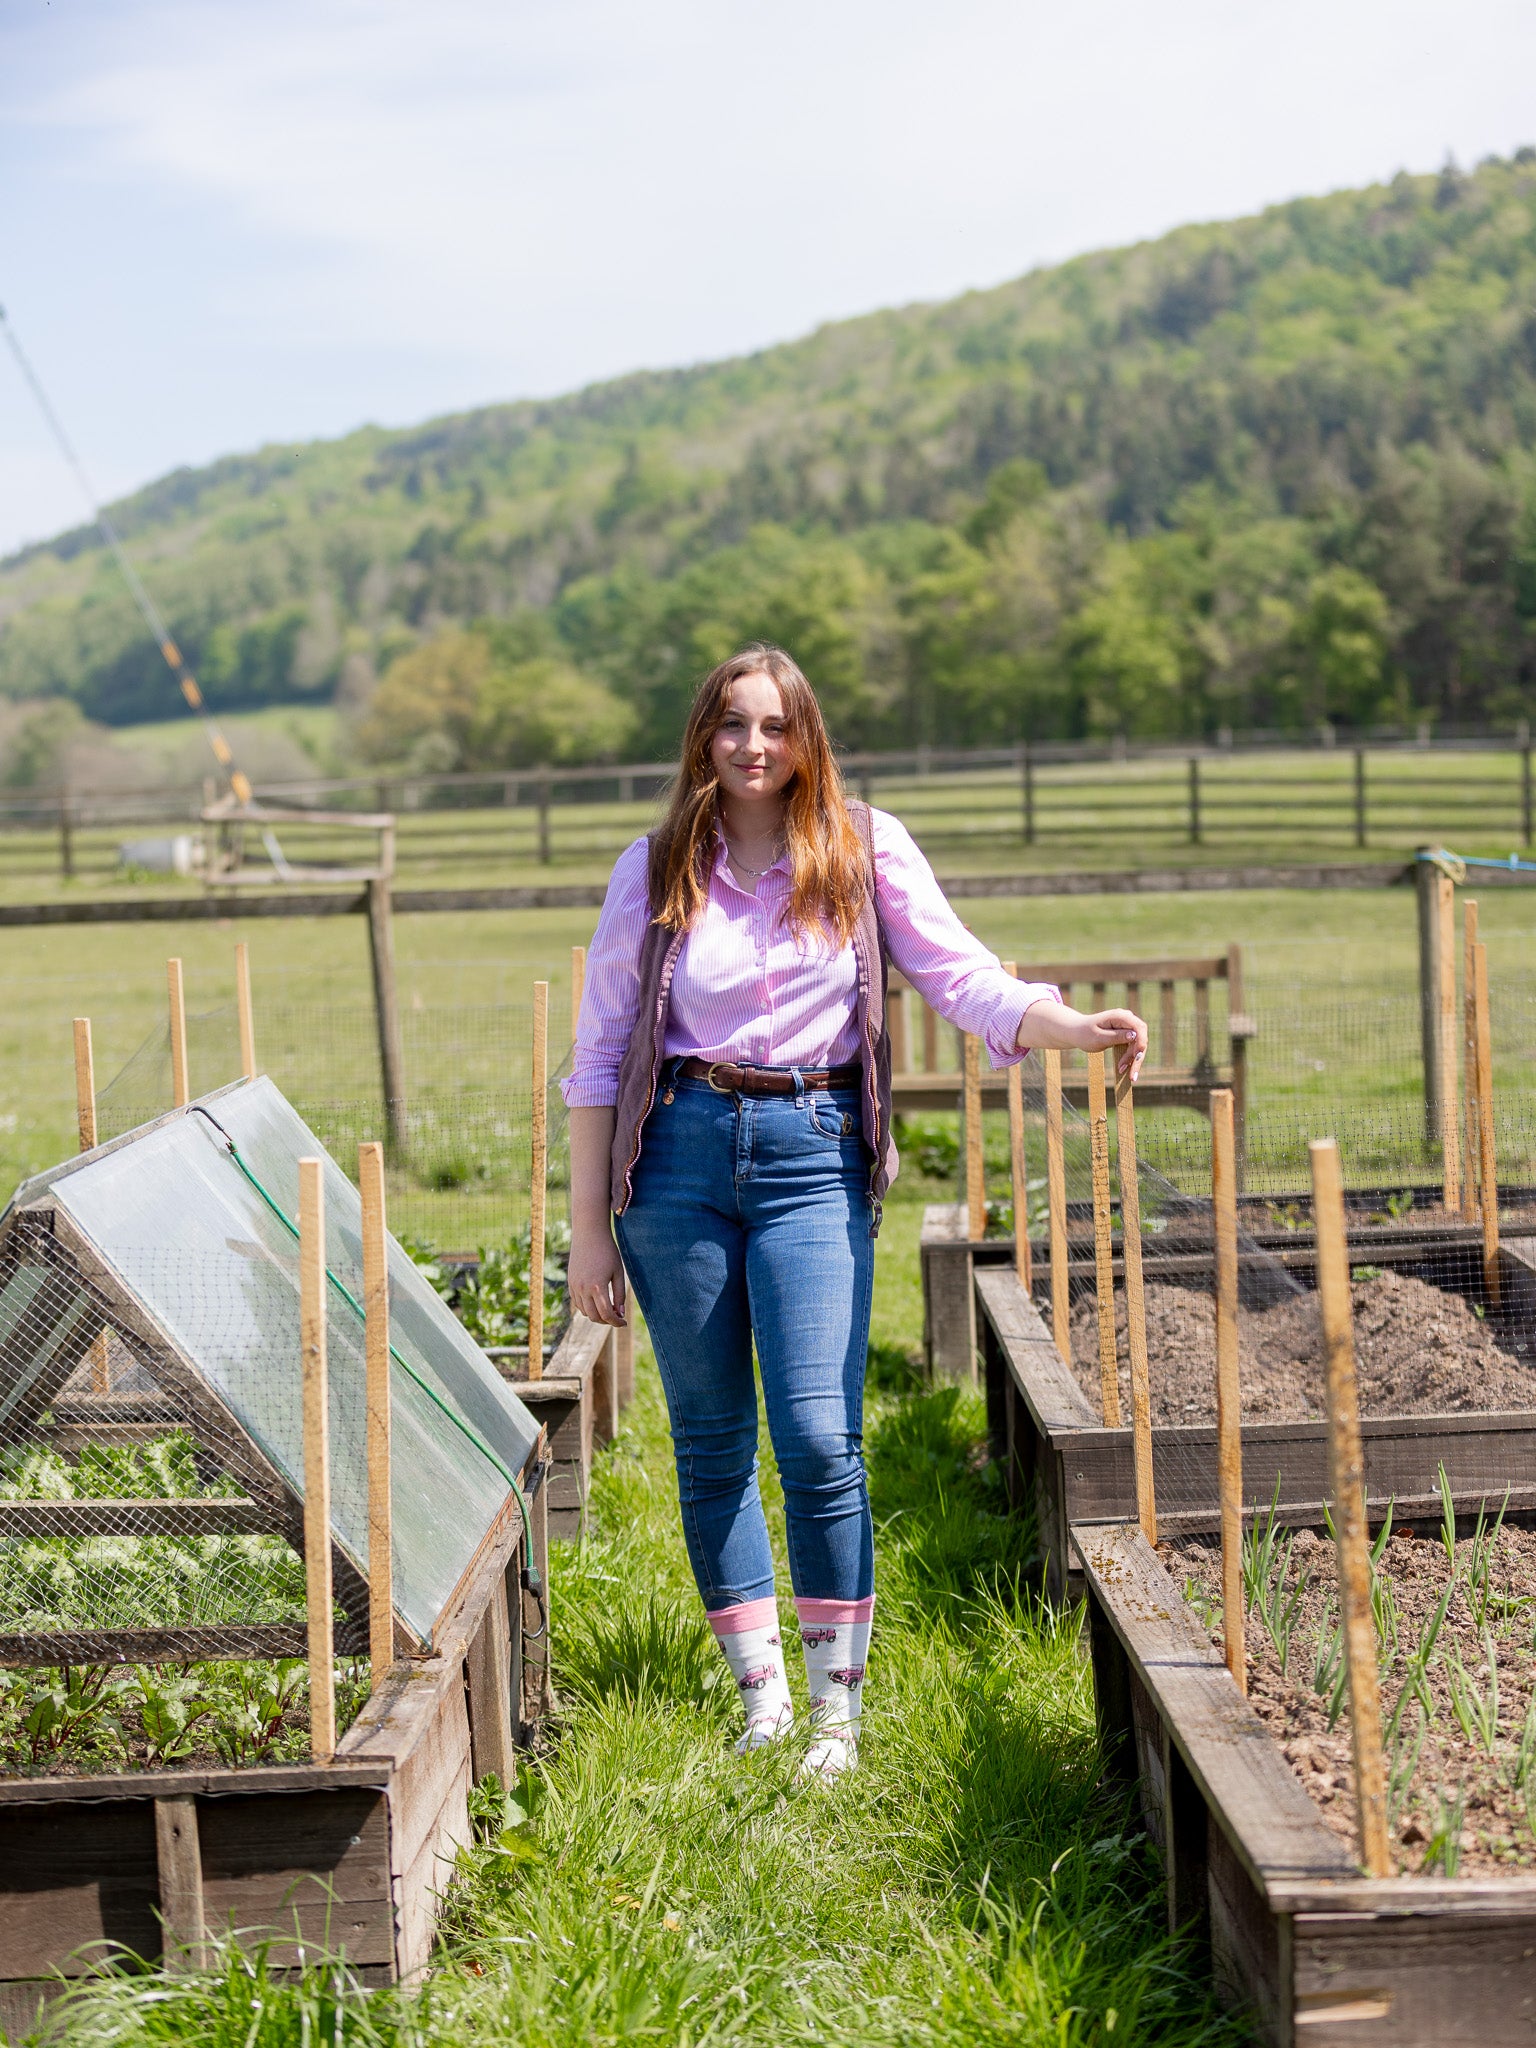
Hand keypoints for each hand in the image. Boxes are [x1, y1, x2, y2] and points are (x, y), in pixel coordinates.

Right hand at [567, 1225, 627, 1326]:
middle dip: (606, 1320)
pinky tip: (596, 1302)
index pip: (606, 1314)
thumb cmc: (608, 1251)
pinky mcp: (570, 1282)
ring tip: (608, 1309)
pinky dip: (587, 1307)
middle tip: (617, 1317)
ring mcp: (574, 1286)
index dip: (616, 1322)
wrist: (589, 1234)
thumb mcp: (618, 1272)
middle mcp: (583, 1289)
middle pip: (594, 1316)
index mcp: (597, 1287)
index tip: (624, 1323)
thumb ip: (619, 1294)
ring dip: (596, 1314)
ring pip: (584, 1311)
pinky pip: (577, 1302)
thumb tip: (619, 1313)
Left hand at [1016, 998, 1147, 1081]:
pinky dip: (1129, 1058)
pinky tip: (1123, 1068)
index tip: (1137, 1057)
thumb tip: (1134, 1036)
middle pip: (1141, 1038)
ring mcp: (1127, 1026)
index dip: (1141, 1042)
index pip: (1139, 1028)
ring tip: (1121, 1071)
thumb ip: (1117, 1036)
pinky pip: (1132, 1047)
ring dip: (1133, 1059)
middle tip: (1132, 1074)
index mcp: (1119, 1016)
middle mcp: (1126, 1019)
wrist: (1075, 1032)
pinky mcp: (1125, 1034)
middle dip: (1137, 1056)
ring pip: (1138, 1044)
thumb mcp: (1099, 1038)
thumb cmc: (1084, 1034)